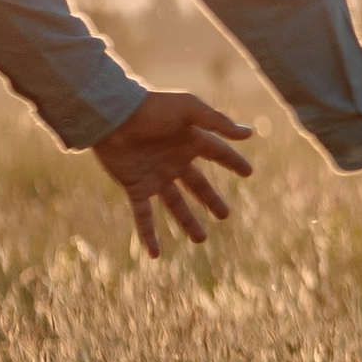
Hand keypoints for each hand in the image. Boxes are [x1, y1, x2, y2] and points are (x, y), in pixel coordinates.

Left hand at [92, 90, 256, 258]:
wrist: (112, 115)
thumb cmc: (152, 107)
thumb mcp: (189, 110)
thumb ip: (219, 122)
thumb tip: (249, 134)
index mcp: (189, 141)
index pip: (218, 154)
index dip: (233, 162)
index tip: (248, 173)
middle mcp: (174, 161)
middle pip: (198, 185)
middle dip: (211, 200)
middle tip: (225, 215)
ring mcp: (155, 176)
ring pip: (175, 205)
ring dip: (188, 222)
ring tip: (201, 240)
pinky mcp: (135, 187)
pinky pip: (144, 215)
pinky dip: (149, 235)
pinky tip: (155, 254)